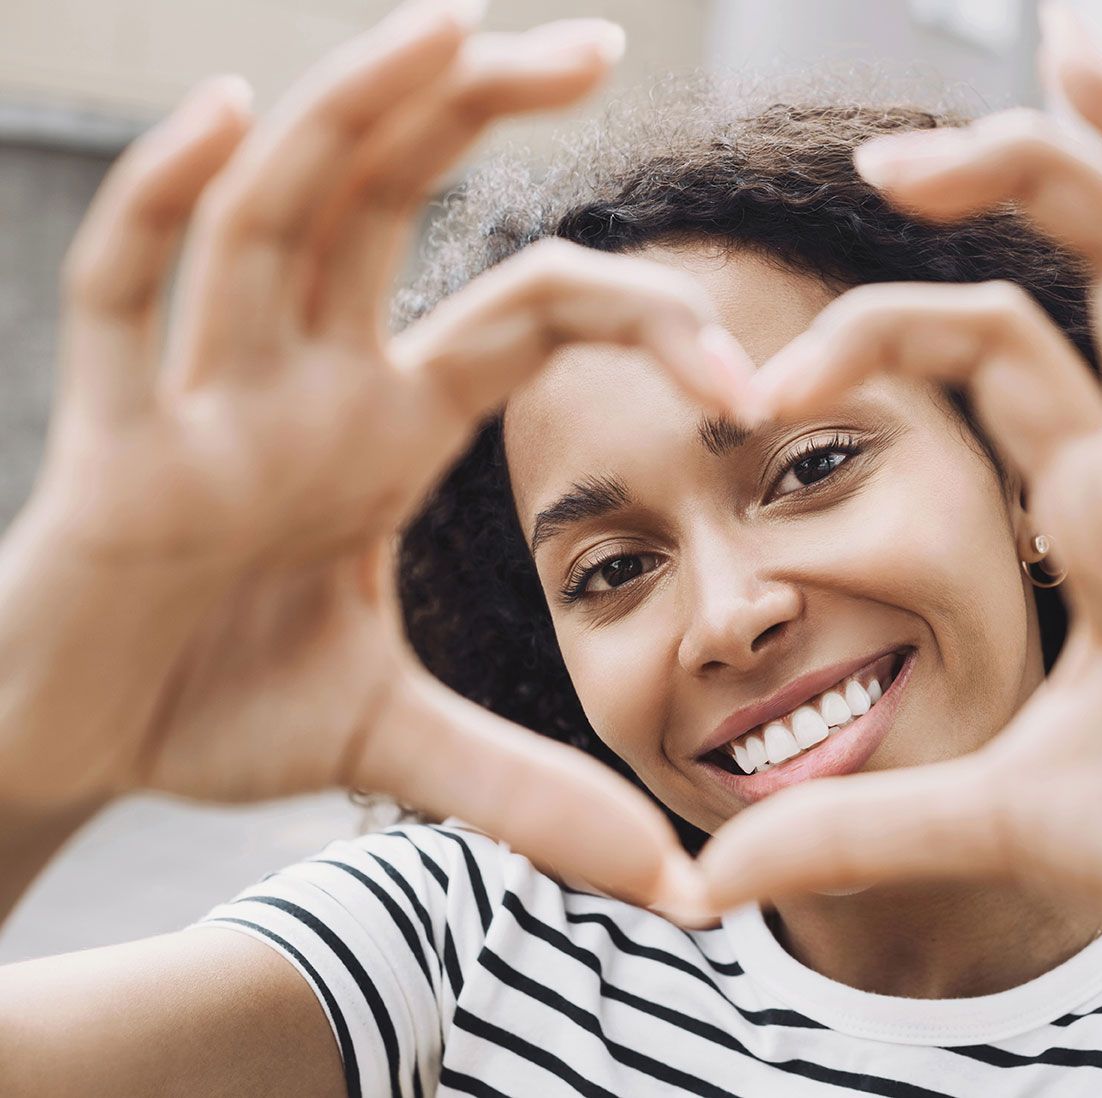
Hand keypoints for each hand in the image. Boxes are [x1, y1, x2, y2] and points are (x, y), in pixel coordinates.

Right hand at [1, 2, 742, 910]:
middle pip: (397, 202)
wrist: (78, 745)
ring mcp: (207, 398)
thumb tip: (683, 892)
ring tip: (446, 24)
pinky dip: (164, 207)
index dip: (637, 320)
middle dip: (481, 108)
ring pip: (279, 218)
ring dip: (355, 116)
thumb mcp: (400, 749)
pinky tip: (219, 117)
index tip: (745, 373)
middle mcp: (306, 382)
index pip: (527, 314)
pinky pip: (125, 295)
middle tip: (604, 43)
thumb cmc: (222, 706)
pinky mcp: (112, 446)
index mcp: (387, 423)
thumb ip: (534, 793)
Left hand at [700, 5, 1101, 995]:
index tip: (749, 383)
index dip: (871, 330)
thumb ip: (849, 828)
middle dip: (1008, 178)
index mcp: (1101, 496)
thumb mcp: (985, 815)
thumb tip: (706, 889)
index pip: (986, 344)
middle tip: (879, 154)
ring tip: (1077, 51)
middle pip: (1099, 265)